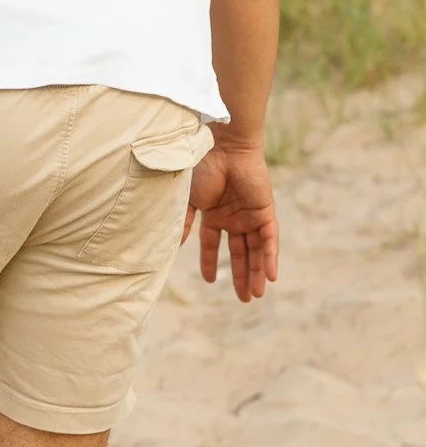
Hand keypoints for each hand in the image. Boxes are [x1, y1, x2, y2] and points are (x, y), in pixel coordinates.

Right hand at [183, 143, 278, 300]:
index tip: (210, 282)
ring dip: (257, 272)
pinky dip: (271, 257)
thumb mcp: (188, 200)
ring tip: (256, 295)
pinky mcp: (265, 212)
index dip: (211, 263)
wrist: (223, 147)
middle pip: (240, 253)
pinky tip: (271, 276)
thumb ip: (183, 223)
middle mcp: (233, 217)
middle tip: (244, 299)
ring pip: (256, 250)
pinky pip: (270, 239)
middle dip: (242, 276)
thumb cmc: (201, 168)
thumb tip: (174, 245)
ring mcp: (250, 215)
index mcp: (213, 214)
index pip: (213, 245)